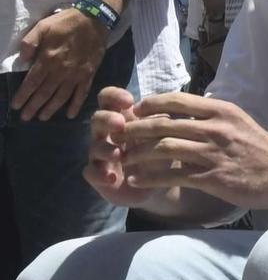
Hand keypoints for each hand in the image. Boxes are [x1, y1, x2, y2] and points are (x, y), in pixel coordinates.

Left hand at [15, 7, 108, 120]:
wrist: (95, 18)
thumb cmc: (66, 22)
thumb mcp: (42, 26)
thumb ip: (29, 43)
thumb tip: (22, 60)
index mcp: (47, 59)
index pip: (31, 83)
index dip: (22, 96)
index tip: (15, 106)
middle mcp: (61, 71)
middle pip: (44, 93)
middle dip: (33, 107)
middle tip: (25, 117)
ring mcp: (76, 74)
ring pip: (61, 97)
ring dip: (50, 109)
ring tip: (42, 118)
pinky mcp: (89, 74)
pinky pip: (82, 93)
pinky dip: (76, 105)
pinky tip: (70, 115)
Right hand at [84, 87, 151, 206]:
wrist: (158, 183)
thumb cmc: (161, 150)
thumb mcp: (164, 133)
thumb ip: (161, 119)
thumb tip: (161, 109)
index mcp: (123, 117)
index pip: (108, 99)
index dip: (113, 96)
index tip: (129, 101)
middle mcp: (108, 134)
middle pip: (97, 118)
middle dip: (107, 119)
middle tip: (120, 124)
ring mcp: (100, 155)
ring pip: (94, 146)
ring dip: (105, 149)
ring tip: (118, 155)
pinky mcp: (98, 176)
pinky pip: (90, 172)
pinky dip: (99, 174)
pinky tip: (111, 178)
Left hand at [113, 91, 267, 208]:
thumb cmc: (258, 146)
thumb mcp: (237, 121)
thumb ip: (210, 116)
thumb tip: (181, 112)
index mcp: (221, 111)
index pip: (177, 101)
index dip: (150, 105)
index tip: (134, 111)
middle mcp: (216, 128)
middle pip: (164, 125)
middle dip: (135, 130)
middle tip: (118, 136)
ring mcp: (213, 153)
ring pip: (164, 150)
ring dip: (137, 155)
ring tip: (123, 159)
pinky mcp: (212, 177)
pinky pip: (173, 176)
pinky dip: (149, 178)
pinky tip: (136, 181)